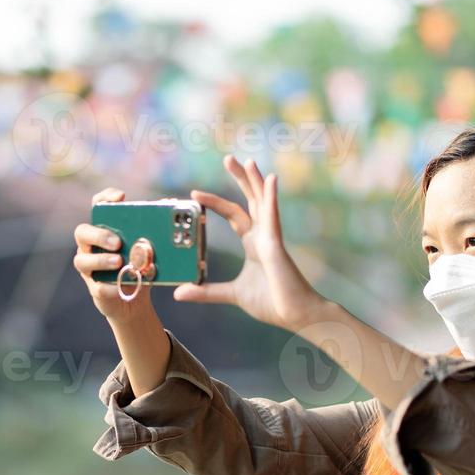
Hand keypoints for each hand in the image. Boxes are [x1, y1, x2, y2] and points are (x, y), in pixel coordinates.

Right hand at [73, 187, 155, 322]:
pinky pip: (97, 287)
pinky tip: (120, 287)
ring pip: (82, 260)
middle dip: (99, 235)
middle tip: (117, 242)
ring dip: (101, 260)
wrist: (135, 302)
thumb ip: (154, 230)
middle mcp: (90, 247)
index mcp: (104, 230)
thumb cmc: (139, 268)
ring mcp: (89, 269)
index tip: (120, 197)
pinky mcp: (95, 289)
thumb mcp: (148, 248)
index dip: (105, 198)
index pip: (98, 207)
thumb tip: (167, 204)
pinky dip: (109, 287)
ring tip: (119, 262)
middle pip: (82, 232)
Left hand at [176, 156, 322, 331]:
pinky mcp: (277, 246)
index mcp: (254, 244)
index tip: (195, 194)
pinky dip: (271, 197)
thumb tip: (179, 293)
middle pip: (250, 200)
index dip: (216, 203)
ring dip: (255, 180)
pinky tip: (270, 179)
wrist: (296, 316)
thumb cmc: (272, 303)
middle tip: (227, 158)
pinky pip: (273, 217)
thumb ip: (206, 291)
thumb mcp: (231, 295)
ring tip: (246, 161)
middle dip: (240, 179)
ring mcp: (271, 238)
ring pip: (262, 202)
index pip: (233, 215)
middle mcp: (263, 236)